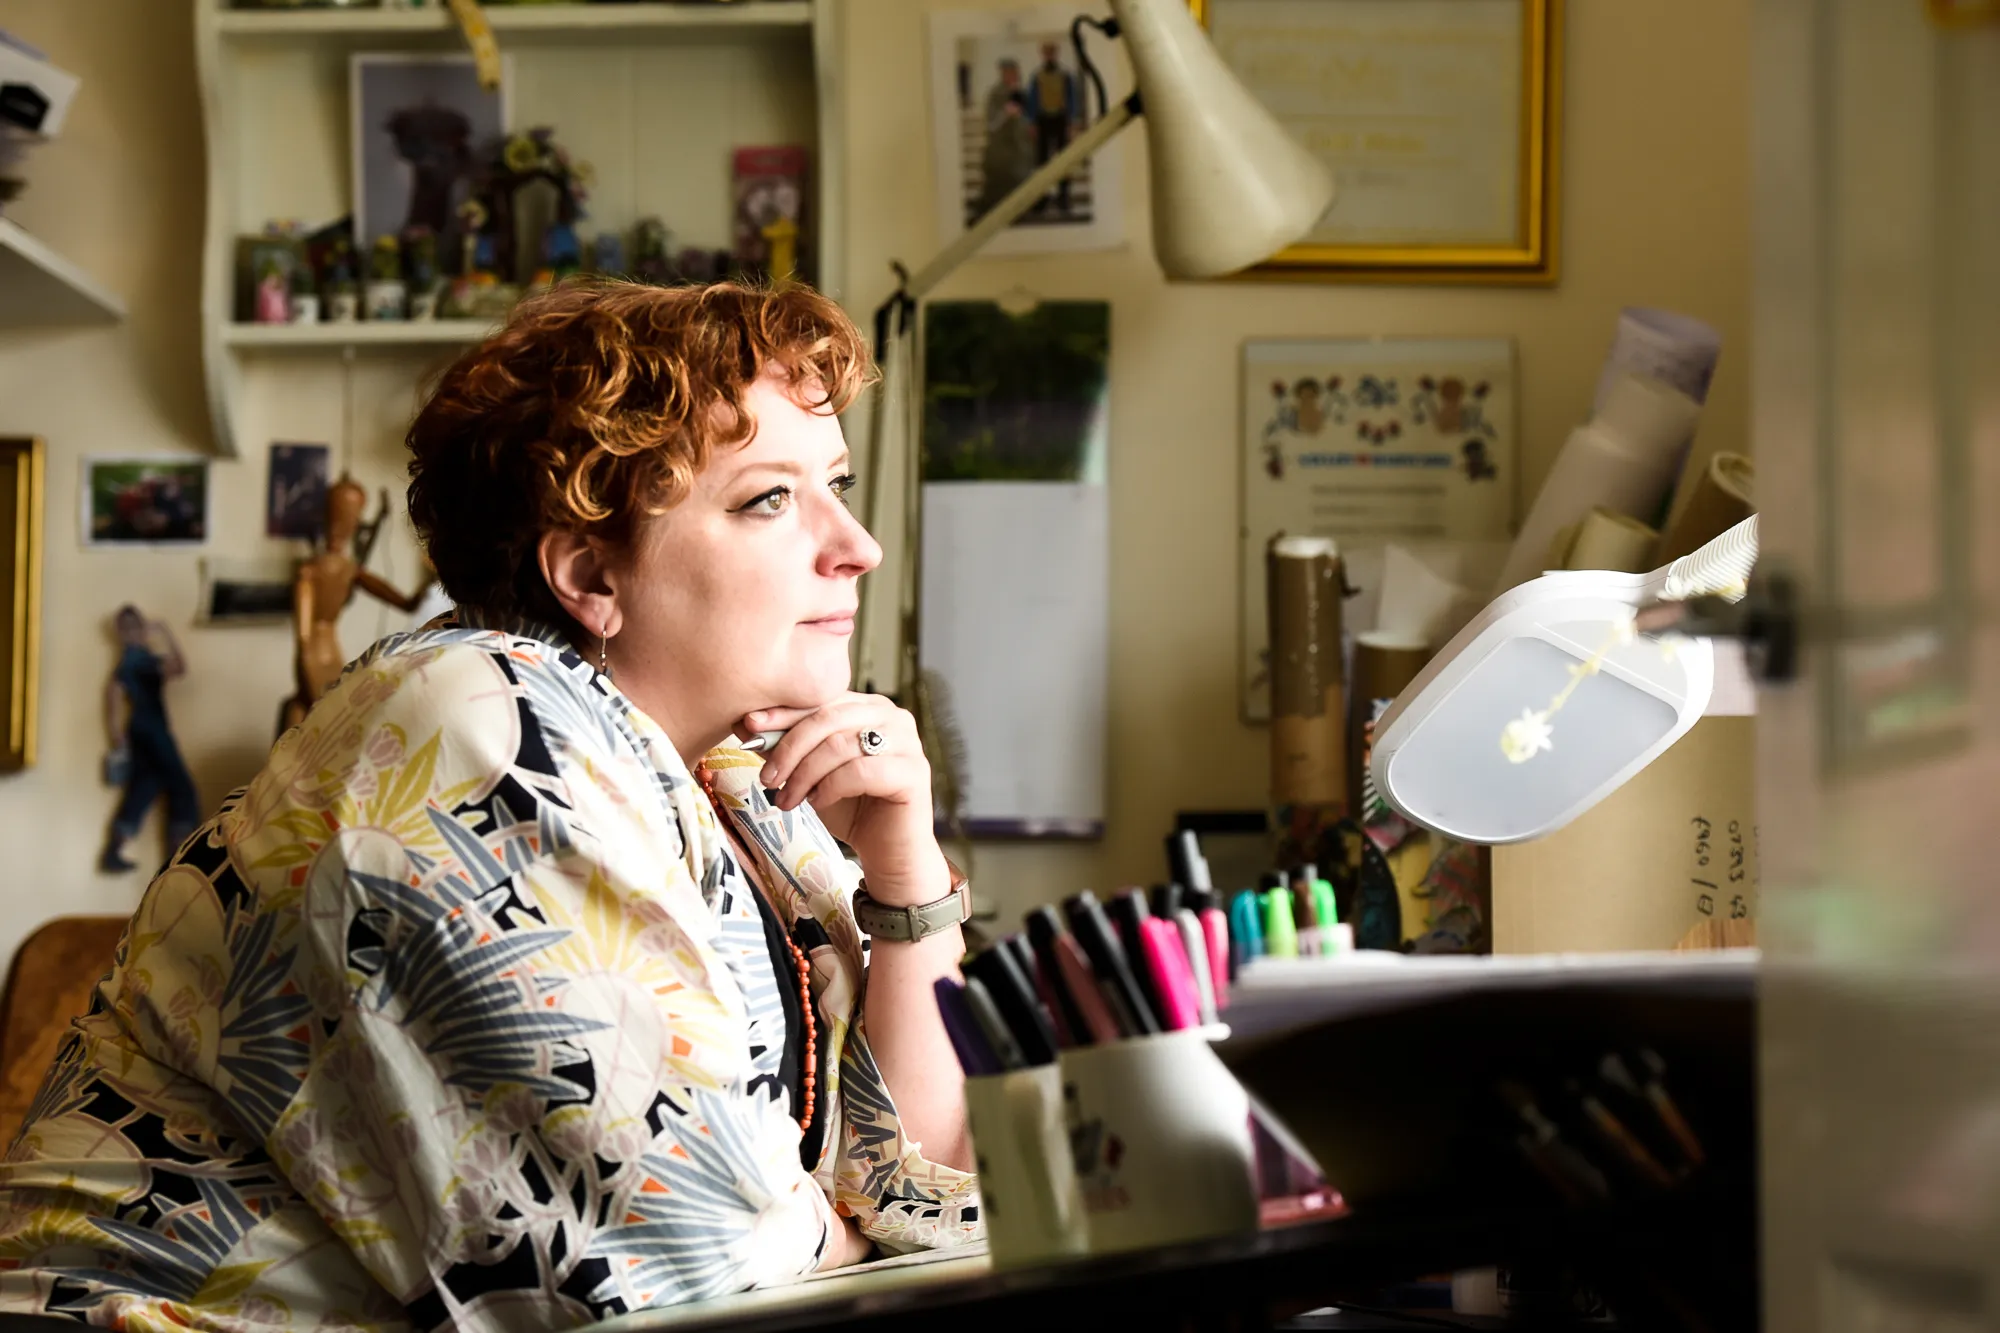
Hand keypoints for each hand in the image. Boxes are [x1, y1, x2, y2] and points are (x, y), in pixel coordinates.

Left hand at [743, 694, 947, 907]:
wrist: (887, 851)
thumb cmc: (851, 808)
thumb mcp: (811, 773)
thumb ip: (787, 746)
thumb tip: (747, 723)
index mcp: (869, 706)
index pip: (820, 700)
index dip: (783, 714)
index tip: (748, 728)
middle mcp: (893, 716)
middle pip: (828, 719)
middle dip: (790, 749)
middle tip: (766, 778)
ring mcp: (908, 742)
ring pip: (840, 745)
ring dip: (804, 775)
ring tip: (787, 800)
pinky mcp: (914, 772)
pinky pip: (860, 771)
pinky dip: (830, 788)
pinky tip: (817, 803)